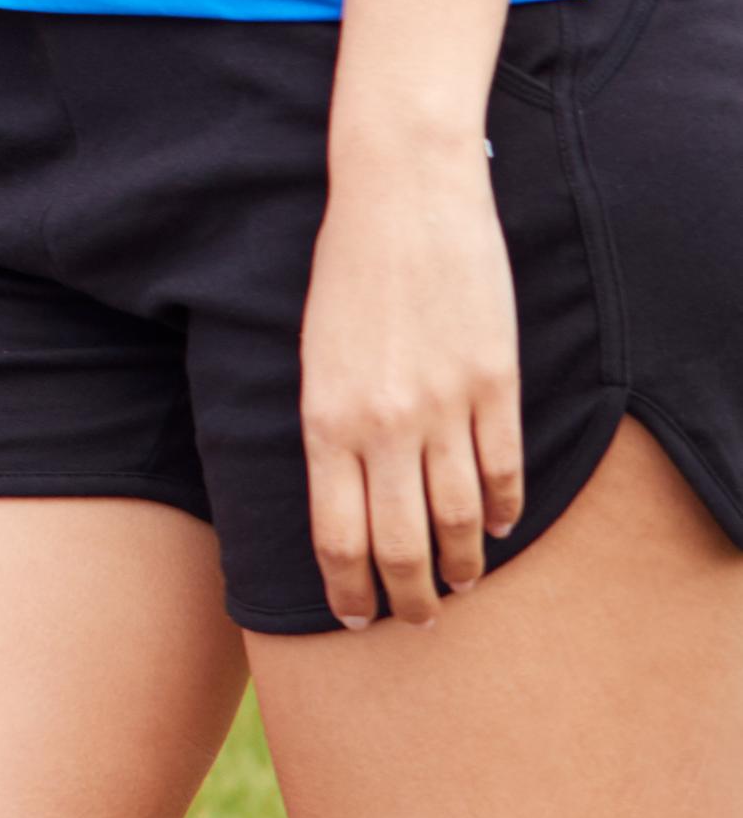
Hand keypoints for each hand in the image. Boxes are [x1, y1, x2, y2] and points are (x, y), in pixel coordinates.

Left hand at [298, 132, 526, 624]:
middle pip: (399, 542)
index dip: (347, 586)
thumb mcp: (311, 355)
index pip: (335, 533)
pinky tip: (502, 528)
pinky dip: (506, 508)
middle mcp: (382, 424)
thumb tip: (340, 490)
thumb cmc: (343, 271)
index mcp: (323, 419)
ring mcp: (444, 406)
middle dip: (408, 595)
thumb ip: (327, 425)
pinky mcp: (495, 383)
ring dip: (463, 562)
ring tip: (461, 584)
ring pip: (460, 515)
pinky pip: (504, 467)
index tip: (356, 616)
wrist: (400, 198)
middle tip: (416, 619)